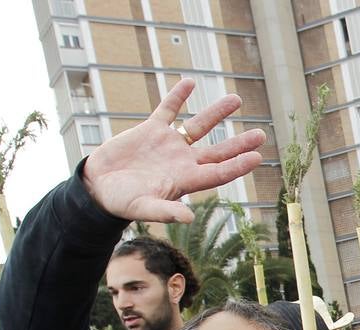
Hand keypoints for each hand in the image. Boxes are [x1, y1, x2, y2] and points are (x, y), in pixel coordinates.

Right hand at [82, 78, 264, 222]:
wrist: (98, 187)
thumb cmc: (121, 203)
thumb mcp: (143, 208)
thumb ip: (166, 212)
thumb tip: (188, 217)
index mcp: (186, 180)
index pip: (219, 172)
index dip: (238, 165)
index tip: (257, 156)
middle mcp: (183, 161)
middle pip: (218, 151)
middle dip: (239, 143)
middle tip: (261, 134)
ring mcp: (169, 144)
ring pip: (199, 126)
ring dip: (217, 113)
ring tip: (236, 99)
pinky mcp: (151, 130)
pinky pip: (168, 110)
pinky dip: (178, 97)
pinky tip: (190, 82)